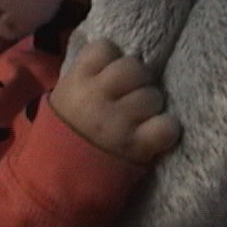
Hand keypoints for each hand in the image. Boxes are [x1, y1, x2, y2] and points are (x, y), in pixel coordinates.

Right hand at [50, 39, 180, 164]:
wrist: (58, 179)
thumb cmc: (65, 131)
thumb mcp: (65, 95)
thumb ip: (86, 74)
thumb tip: (115, 54)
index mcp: (76, 81)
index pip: (104, 48)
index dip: (112, 58)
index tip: (110, 73)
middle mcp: (97, 97)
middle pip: (133, 67)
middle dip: (138, 79)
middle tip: (133, 94)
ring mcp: (118, 122)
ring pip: (153, 95)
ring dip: (151, 105)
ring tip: (140, 117)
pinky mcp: (136, 146)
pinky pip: (167, 126)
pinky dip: (165, 129)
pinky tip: (154, 134)